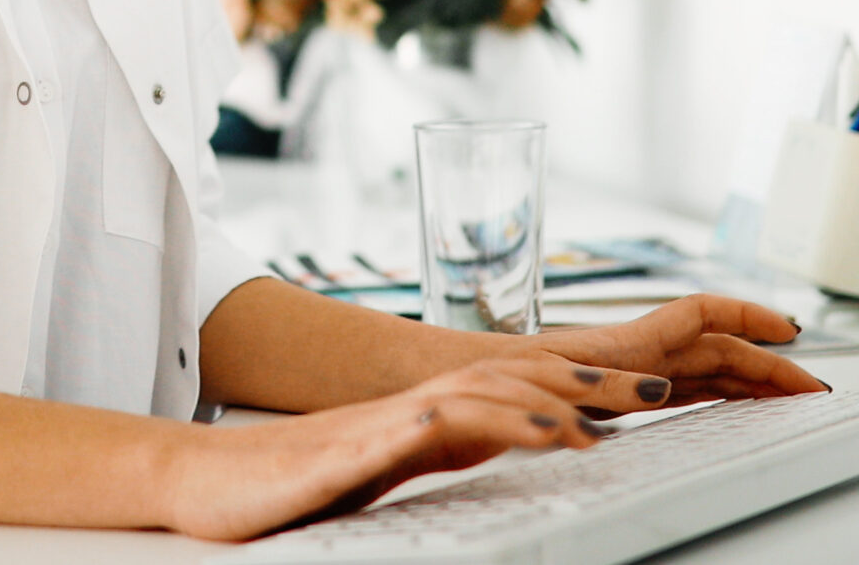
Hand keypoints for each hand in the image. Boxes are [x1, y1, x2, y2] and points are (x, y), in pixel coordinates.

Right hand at [160, 351, 679, 541]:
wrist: (204, 482)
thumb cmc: (292, 480)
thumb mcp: (389, 465)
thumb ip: (448, 446)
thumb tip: (514, 439)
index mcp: (424, 413)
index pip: (516, 383)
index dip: (581, 381)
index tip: (644, 392)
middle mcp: (408, 406)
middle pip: (510, 376)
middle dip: (585, 380)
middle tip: (654, 388)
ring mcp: (379, 425)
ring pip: (471, 397)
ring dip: (535, 405)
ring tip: (590, 423)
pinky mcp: (347, 451)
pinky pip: (412, 433)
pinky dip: (461, 430)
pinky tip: (488, 434)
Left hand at [527, 294, 828, 410]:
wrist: (481, 383)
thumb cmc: (515, 376)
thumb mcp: (560, 378)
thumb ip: (606, 383)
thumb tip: (654, 394)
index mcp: (632, 339)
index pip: (702, 314)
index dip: (747, 315)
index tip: (787, 327)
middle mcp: (643, 350)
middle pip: (721, 350)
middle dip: (770, 365)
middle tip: (813, 390)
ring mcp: (641, 370)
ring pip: (712, 371)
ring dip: (754, 382)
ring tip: (794, 401)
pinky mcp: (632, 393)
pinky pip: (692, 390)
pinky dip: (724, 396)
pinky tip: (742, 409)